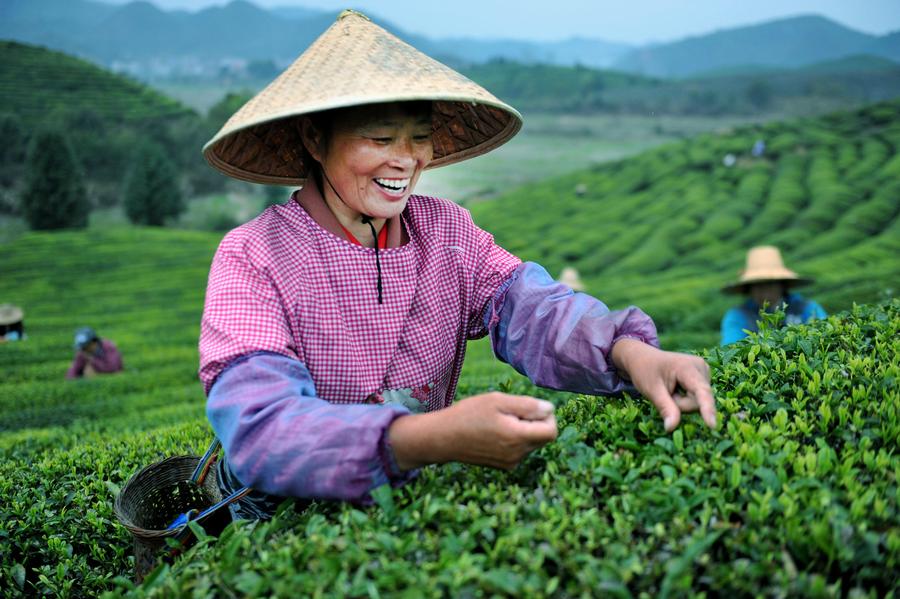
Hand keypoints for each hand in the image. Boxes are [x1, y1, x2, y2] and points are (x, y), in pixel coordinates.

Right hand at [389, 392, 556, 470]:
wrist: (443, 438)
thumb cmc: (468, 415)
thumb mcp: (497, 401)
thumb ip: (527, 406)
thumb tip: (549, 410)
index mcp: (517, 438)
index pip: (551, 431)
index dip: (547, 417)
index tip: (530, 407)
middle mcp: (517, 455)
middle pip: (543, 438)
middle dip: (535, 423)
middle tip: (511, 411)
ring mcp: (510, 462)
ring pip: (531, 443)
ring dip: (523, 430)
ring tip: (499, 421)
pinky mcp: (503, 465)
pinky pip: (519, 450)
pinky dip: (514, 439)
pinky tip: (494, 431)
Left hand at [611, 338, 716, 431]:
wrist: (643, 358)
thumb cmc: (645, 371)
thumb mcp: (651, 390)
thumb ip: (665, 408)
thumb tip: (671, 428)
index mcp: (687, 367)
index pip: (701, 391)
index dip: (707, 408)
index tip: (712, 425)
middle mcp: (701, 367)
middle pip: (697, 402)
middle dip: (680, 404)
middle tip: (665, 392)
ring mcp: (704, 372)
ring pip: (698, 403)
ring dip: (682, 402)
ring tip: (670, 389)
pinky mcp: (704, 379)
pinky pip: (698, 400)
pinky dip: (685, 399)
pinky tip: (677, 389)